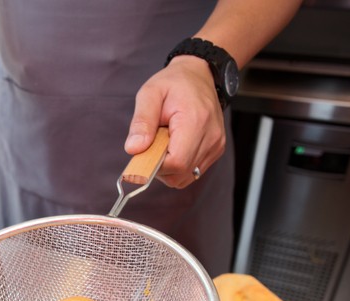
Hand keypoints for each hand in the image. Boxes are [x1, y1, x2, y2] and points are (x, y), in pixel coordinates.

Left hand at [124, 55, 225, 187]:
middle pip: (180, 173)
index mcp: (195, 121)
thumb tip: (133, 149)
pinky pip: (192, 172)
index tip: (144, 150)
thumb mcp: (150, 94)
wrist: (199, 75)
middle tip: (153, 143)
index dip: (155, 164)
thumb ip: (141, 122)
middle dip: (159, 166)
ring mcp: (216, 145)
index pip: (176, 162)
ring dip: (168, 167)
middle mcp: (211, 137)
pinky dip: (178, 165)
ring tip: (165, 142)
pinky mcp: (216, 150)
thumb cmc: (173, 83)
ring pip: (185, 176)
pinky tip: (174, 145)